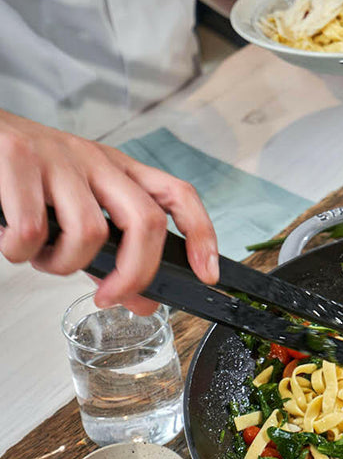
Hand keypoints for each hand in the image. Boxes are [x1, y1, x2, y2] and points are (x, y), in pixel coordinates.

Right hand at [0, 110, 218, 313]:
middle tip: (112, 297)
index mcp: (119, 170)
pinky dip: (22, 252)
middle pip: (147, 222)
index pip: (179, 195)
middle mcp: (98, 161)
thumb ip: (109, 250)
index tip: (207, 273)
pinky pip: (33, 229)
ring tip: (41, 258)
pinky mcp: (20, 159)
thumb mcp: (76, 204)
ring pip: (89, 232)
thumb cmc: (28, 174)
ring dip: (63, 264)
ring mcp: (61, 159)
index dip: (202, 235)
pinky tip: (14, 245)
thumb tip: (138, 300)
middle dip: (136, 272)